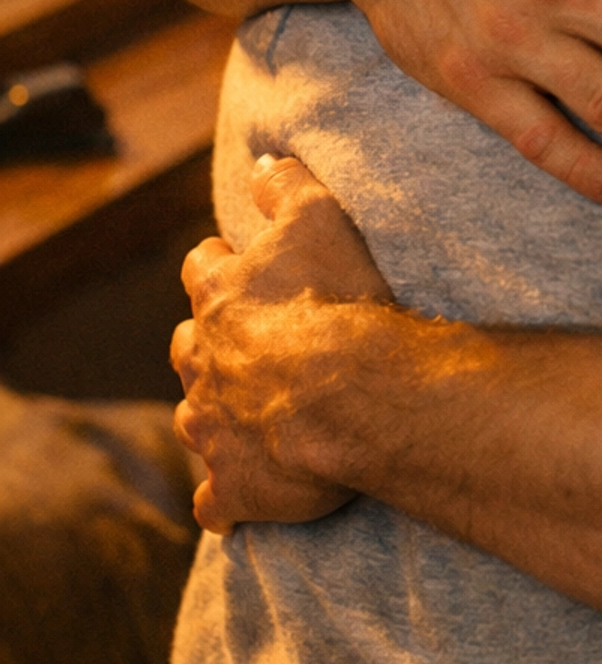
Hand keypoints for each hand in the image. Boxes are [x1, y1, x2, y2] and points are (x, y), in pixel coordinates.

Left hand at [173, 156, 391, 532]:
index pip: (203, 269)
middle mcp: (204, 361)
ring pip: (194, 421)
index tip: (241, 271)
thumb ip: (286, 184)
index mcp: (221, 297)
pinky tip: (236, 502)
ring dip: (214, 417)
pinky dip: (223, 499)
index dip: (222, 269)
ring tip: (245, 419)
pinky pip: (215, 500)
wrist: (350, 395)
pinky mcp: (233, 484)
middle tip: (247, 349)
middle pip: (189, 347)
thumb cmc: (339, 301)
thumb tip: (261, 161)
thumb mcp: (319, 216)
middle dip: (210, 347)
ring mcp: (213, 427)